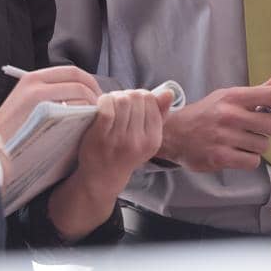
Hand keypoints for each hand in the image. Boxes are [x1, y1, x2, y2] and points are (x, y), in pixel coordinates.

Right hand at [0, 66, 102, 143]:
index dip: (89, 82)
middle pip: (79, 80)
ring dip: (93, 105)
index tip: (97, 95)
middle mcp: (36, 82)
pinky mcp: (42, 112)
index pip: (72, 71)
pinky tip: (87, 126)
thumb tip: (78, 97)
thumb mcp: (26, 106)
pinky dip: (85, 115)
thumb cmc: (11, 133)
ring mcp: (39, 96)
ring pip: (80, 93)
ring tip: (96, 118)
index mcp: (33, 78)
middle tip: (102, 108)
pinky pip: (74, 109)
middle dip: (95, 93)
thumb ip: (48, 96)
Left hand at [48, 89, 174, 240]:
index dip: (140, 95)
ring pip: (122, 100)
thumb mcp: (148, 138)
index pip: (151, 101)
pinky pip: (106, 107)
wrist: (102, 178)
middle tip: (119, 101)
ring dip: (114, 96)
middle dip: (127, 94)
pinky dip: (104, 101)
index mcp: (153, 140)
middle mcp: (139, 141)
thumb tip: (169, 92)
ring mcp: (120, 140)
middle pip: (136, 98)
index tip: (132, 101)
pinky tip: (102, 105)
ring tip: (111, 103)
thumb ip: (159, 114)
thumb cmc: (125, 154)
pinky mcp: (101, 137)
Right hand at [158, 76, 270, 171]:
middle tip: (259, 128)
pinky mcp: (221, 158)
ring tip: (241, 140)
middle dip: (270, 128)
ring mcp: (225, 137)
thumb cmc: (205, 114)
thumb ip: (255, 92)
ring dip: (256, 145)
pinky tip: (236, 152)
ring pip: (264, 146)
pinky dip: (248, 159)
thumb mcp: (226, 97)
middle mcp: (230, 115)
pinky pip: (252, 161)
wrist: (174, 134)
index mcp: (233, 96)